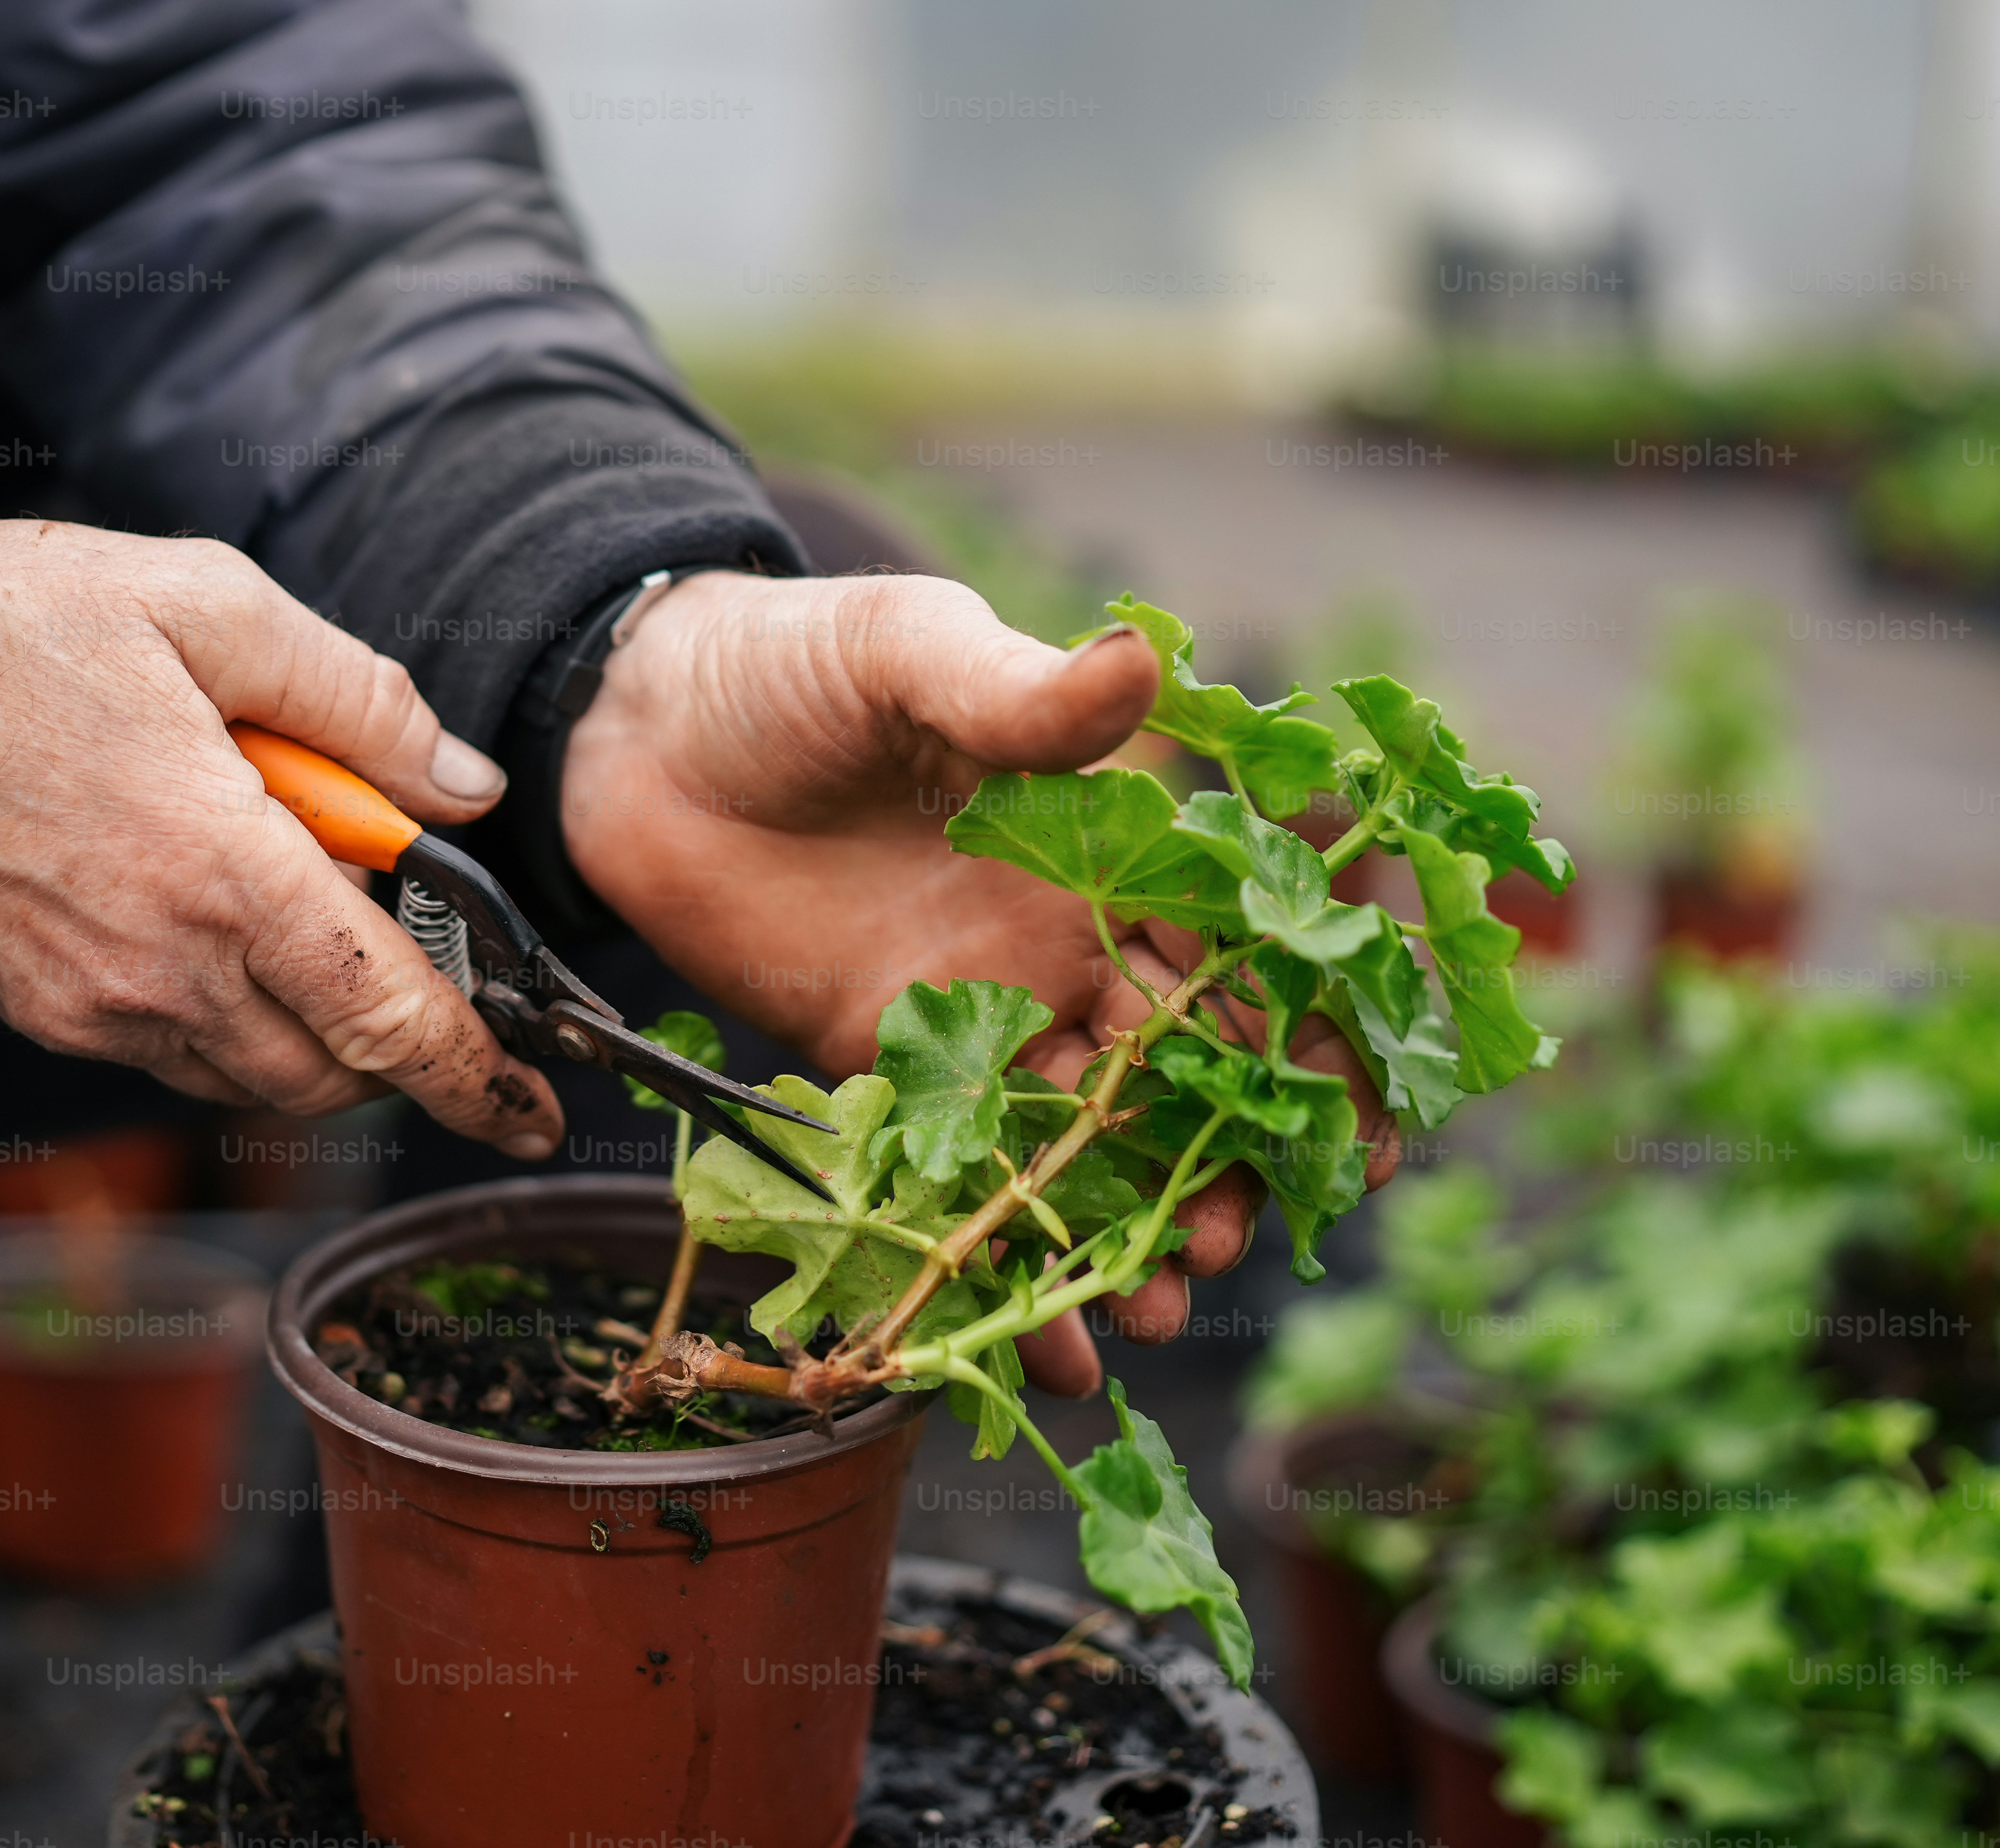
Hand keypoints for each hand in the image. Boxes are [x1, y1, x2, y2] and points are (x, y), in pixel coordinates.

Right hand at [0, 522, 559, 1153]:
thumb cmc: (3, 625)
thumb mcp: (207, 604)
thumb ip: (359, 700)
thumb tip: (470, 785)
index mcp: (218, 869)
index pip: (389, 1016)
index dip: (480, 1074)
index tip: (537, 1108)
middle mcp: (158, 966)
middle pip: (334, 1073)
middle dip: (411, 1053)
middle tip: (450, 988)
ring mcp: (90, 1003)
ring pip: (257, 1077)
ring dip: (322, 1036)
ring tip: (333, 935)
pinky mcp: (39, 1011)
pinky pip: (177, 1054)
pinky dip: (237, 1022)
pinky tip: (234, 929)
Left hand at [559, 571, 1394, 1393]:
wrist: (642, 727)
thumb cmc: (795, 664)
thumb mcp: (912, 650)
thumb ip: (1018, 686)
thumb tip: (1137, 656)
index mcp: (1106, 852)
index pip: (1243, 955)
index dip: (1310, 1037)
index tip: (1357, 1119)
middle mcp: (1062, 948)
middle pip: (1181, 1077)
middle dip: (1225, 1163)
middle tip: (1232, 1237)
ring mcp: (979, 1018)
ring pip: (1088, 1147)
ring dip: (1132, 1230)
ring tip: (1161, 1307)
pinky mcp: (883, 1072)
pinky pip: (962, 1179)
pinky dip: (1006, 1261)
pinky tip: (1050, 1349)